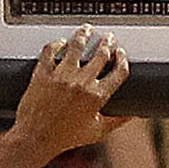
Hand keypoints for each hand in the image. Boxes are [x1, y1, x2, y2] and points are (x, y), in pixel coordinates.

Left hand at [12, 27, 128, 161]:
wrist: (35, 138)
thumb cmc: (64, 137)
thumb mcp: (96, 131)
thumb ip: (117, 121)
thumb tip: (133, 115)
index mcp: (96, 96)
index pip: (118, 71)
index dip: (123, 59)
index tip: (121, 55)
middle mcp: (80, 83)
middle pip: (101, 54)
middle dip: (108, 42)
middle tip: (108, 38)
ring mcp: (61, 75)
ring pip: (76, 45)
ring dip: (84, 34)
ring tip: (87, 29)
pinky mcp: (43, 73)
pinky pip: (51, 50)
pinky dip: (57, 43)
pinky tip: (60, 42)